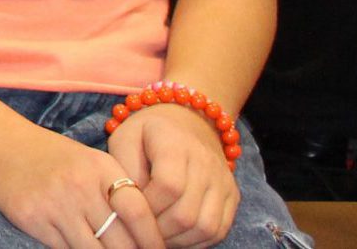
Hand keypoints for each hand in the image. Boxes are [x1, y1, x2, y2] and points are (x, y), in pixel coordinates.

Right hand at [0, 119, 166, 248]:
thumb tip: (149, 235)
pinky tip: (83, 247)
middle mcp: (78, 185)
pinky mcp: (32, 219)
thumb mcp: (90, 163)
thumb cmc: (53, 158)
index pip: (138, 211)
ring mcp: (54, 204)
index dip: (154, 240)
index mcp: (99, 167)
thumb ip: (118, 192)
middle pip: (120, 240)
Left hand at [109, 105, 240, 247]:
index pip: (168, 186)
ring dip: (178, 240)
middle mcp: (205, 161)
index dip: (148, 208)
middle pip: (187, 213)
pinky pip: (219, 230)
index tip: (131, 211)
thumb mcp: (124, 139)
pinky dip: (196, 241)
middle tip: (140, 232)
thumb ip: (124, 169)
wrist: (187, 120)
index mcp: (174, 142)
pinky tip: (175, 236)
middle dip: (159, 230)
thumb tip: (130, 206)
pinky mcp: (233, 196)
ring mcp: (223, 181)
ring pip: (206, 227)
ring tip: (156, 236)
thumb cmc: (146, 132)